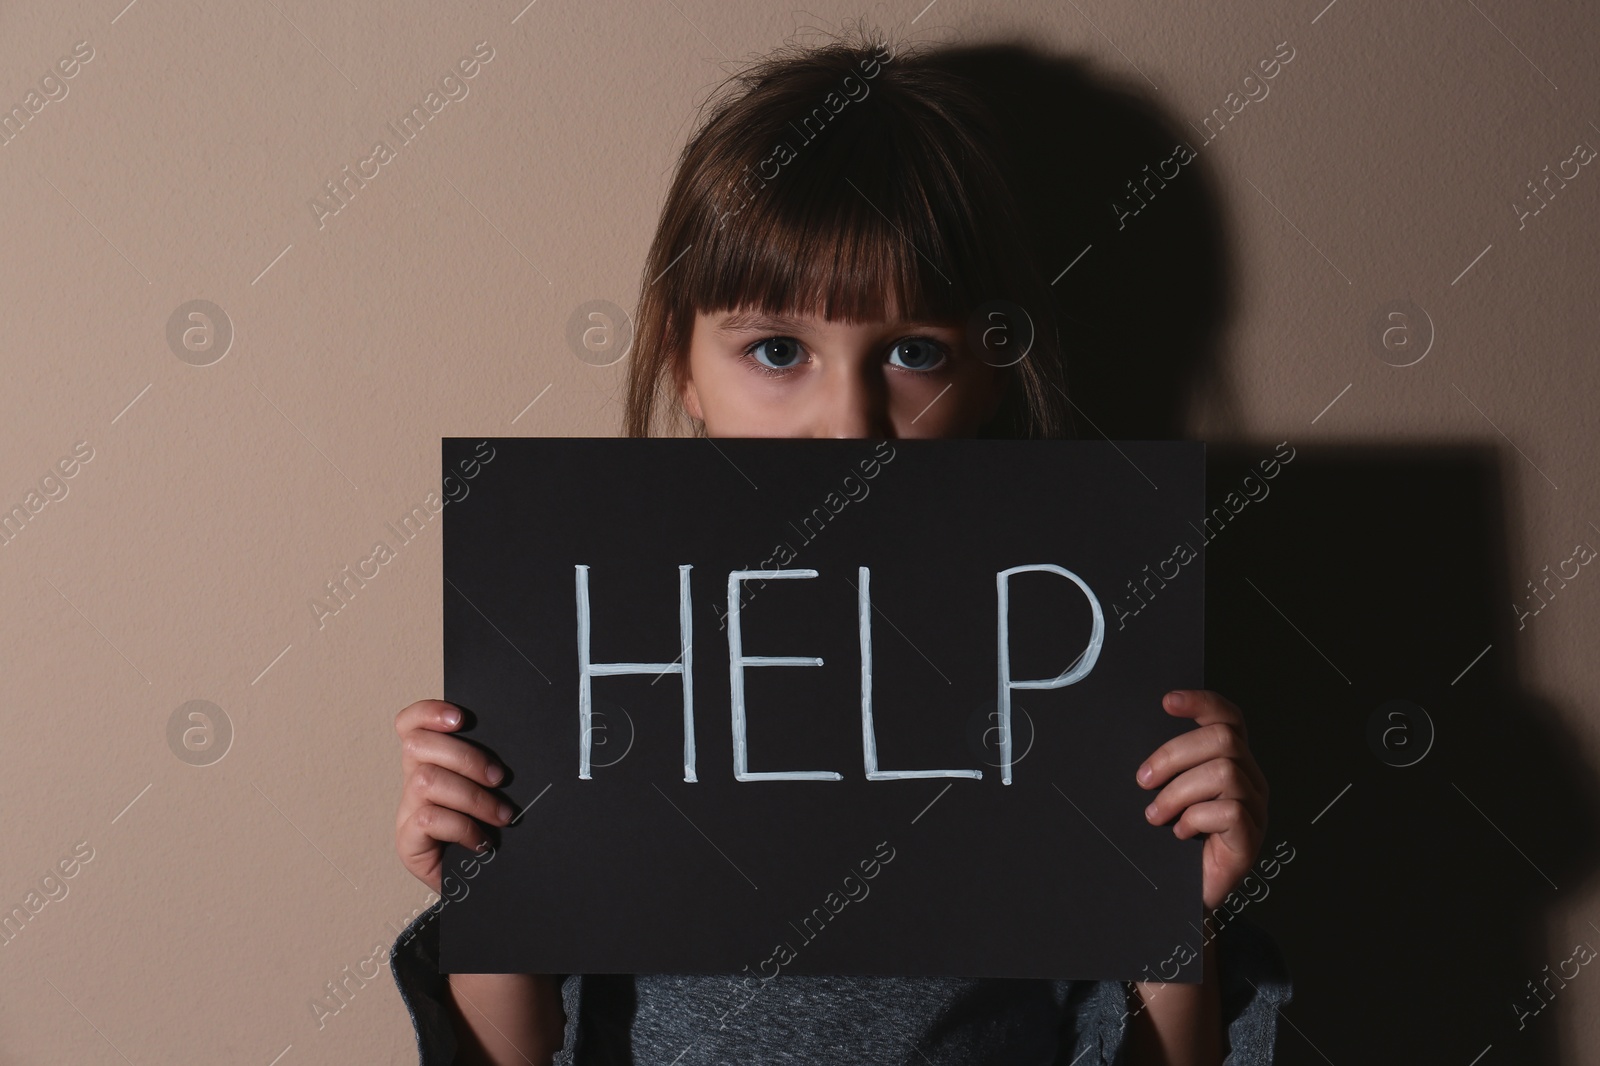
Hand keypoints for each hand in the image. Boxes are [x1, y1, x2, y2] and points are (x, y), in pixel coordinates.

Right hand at [395, 699, 513, 893]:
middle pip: (418, 746)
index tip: (461, 718)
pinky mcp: (407, 843)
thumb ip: (488, 766)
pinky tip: (482, 842)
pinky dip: (462, 827)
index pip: (410, 724)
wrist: (486, 886)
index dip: (428, 712)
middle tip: (499, 778)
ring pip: (426, 781)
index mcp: (432, 762)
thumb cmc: (491, 830)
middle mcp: (413, 782)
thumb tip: (514, 741)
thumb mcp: (492, 790)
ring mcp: (407, 813)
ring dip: (473, 797)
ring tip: (501, 815)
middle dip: (466, 757)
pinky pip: (426, 819)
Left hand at [1135, 690, 1267, 910]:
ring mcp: (1255, 809)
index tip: (1166, 701)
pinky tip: (1180, 833)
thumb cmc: (1174, 843)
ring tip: (1156, 814)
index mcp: (1232, 762)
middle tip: (1143, 780)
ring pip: (1223, 773)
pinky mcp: (1251, 838)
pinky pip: (1228, 811)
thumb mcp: (1168, 795)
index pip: (1228, 718)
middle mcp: (1250, 780)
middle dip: (1173, 754)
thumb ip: (1168, 769)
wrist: (1182, 895)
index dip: (1201, 702)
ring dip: (1178, 792)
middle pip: (1222, 739)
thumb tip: (1142, 753)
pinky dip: (1195, 819)